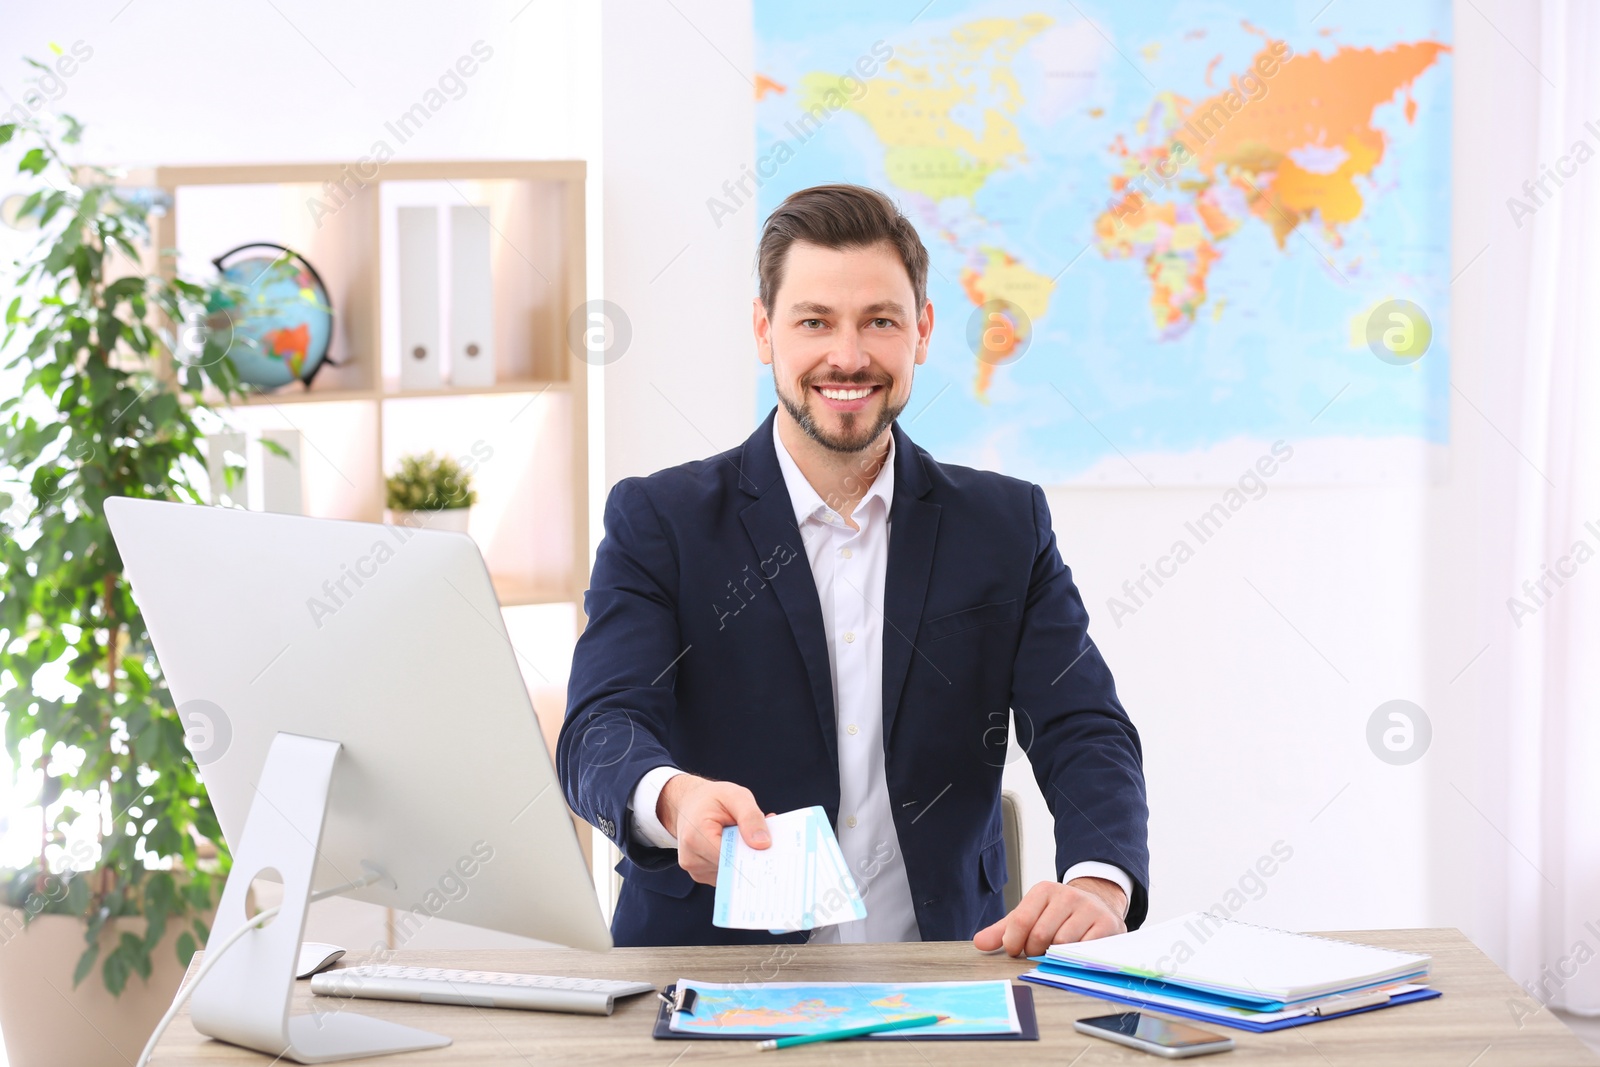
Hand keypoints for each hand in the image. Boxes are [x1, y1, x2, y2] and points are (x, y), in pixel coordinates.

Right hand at [656, 774, 769, 884]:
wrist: (689, 803)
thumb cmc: (711, 798)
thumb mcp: (735, 796)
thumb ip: (750, 817)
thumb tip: (763, 844)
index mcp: (695, 837)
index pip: (731, 858)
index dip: (752, 854)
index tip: (769, 848)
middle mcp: (691, 858)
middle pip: (733, 868)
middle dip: (750, 854)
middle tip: (763, 838)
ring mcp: (696, 869)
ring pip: (732, 873)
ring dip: (743, 857)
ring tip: (743, 836)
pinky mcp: (702, 875)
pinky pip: (727, 874)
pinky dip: (736, 861)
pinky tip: (736, 845)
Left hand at [972, 877, 1126, 956]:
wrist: (1098, 906)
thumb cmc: (1058, 916)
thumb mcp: (1030, 916)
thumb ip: (1004, 930)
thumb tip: (979, 943)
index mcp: (1044, 890)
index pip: (1020, 920)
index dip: (1013, 942)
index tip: (1015, 950)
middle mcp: (1067, 895)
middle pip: (1040, 936)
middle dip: (1035, 951)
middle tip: (1038, 952)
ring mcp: (1089, 909)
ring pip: (1062, 944)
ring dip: (1056, 955)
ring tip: (1057, 950)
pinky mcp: (1107, 924)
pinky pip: (1084, 949)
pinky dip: (1076, 957)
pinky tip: (1075, 952)